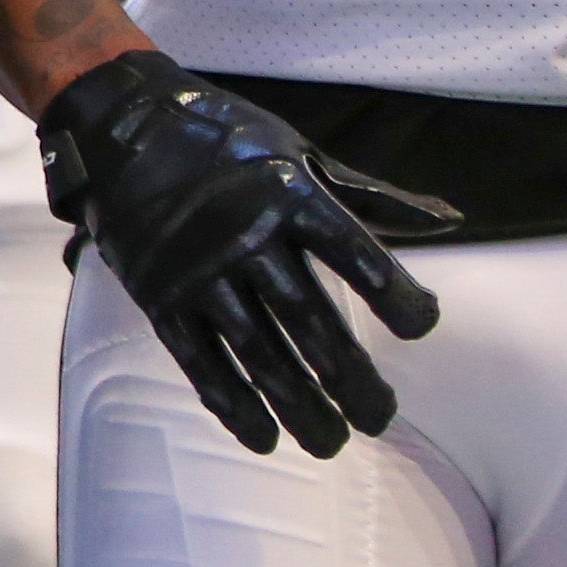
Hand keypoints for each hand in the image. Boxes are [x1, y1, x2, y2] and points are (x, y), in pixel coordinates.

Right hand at [39, 49, 451, 456]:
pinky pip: (198, 361)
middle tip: (380, 418)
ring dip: (299, 407)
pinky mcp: (159, 295)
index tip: (420, 328)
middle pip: (312, 325)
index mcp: (289, 195)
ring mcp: (199, 272)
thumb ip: (370, 194)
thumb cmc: (220, 135)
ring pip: (258, 355)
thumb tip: (448, 219)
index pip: (359, 259)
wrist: (118, 123)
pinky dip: (231, 404)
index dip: (399, 300)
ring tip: (331, 442)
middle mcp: (247, 237)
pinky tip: (262, 437)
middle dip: (352, 381)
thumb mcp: (299, 150)